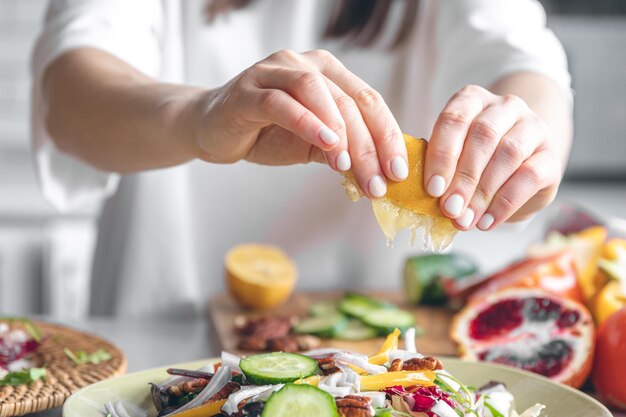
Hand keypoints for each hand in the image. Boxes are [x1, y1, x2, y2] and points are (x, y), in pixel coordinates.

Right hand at [192, 49, 406, 198]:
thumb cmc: (266, 133)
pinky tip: (325, 144)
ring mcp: (275, 72)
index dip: (388, 136)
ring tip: (350, 166)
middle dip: (369, 146)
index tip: (399, 172)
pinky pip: (282, 102)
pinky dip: (307, 122)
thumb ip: (341, 152)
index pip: (368, 101)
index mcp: (329, 75)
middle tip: (379, 182)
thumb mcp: (312, 145)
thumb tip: (379, 175)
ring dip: (341, 132)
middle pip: (349, 101)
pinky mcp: (249, 89)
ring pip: (319, 94)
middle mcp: (306, 65)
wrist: (213, 129)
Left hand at [424, 85, 561, 230]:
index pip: (454, 119)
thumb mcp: (454, 155)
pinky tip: (487, 221)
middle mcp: (505, 106)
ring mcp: (533, 127)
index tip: (432, 188)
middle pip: (483, 135)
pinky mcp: (551, 156)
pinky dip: (505, 202)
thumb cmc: (476, 160)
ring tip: (466, 219)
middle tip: (449, 208)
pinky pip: (530, 176)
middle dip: (463, 176)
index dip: (442, 155)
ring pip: (509, 153)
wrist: (520, 167)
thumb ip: (442, 167)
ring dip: (483, 191)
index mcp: (473, 99)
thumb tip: (428, 195)